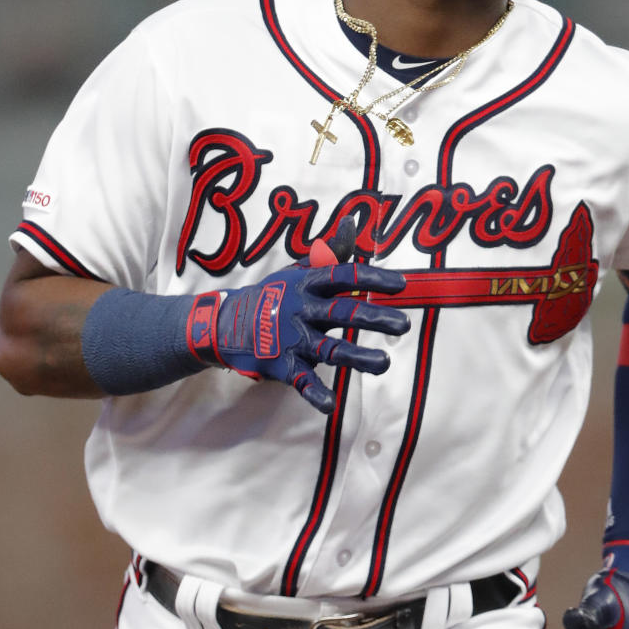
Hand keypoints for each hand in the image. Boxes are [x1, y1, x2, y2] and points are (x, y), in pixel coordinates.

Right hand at [188, 217, 408, 412]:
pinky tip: (331, 405)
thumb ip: (329, 253)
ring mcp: (293, 339)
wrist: (225, 324)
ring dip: (358, 357)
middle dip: (374, 317)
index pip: (345, 276)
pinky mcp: (283, 364)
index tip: (401, 284)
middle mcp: (302, 309)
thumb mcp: (297, 270)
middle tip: (403, 325)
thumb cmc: (271, 296)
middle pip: (343, 312)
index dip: (373, 279)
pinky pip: (302, 381)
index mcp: (308, 284)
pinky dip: (315, 394)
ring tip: (384, 363)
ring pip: (330, 348)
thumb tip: (352, 224)